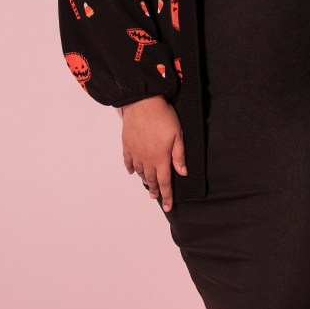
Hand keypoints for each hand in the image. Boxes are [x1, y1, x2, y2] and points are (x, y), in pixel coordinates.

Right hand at [121, 96, 186, 210]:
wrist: (142, 102)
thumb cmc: (163, 116)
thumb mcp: (178, 135)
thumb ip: (179, 155)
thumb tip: (182, 173)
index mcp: (160, 158)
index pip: (164, 182)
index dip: (167, 195)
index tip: (168, 206)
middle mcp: (146, 159)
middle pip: (151, 179)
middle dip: (154, 189)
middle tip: (156, 196)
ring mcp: (135, 153)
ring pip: (140, 172)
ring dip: (144, 179)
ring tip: (147, 184)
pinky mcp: (127, 145)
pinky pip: (128, 161)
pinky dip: (131, 168)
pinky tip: (133, 171)